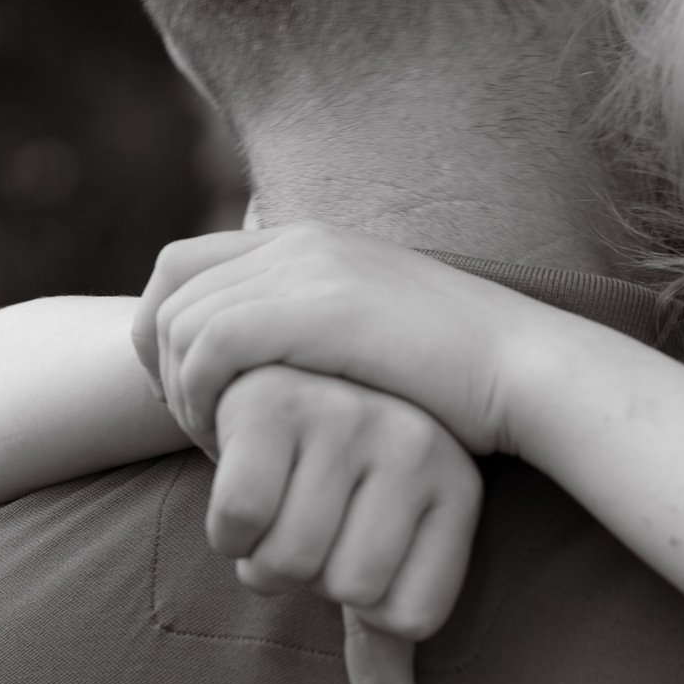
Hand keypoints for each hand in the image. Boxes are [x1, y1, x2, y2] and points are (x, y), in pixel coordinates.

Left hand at [136, 225, 542, 458]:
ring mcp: (307, 270)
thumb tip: (269, 369)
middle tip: (194, 425)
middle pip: (170, 289)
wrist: (522, 367)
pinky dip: (203, 398)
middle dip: (160, 364)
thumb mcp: (375, 336)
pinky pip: (212, 346)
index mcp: (308, 241)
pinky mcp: (316, 310)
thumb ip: (319, 332)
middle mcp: (299, 242)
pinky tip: (232, 441)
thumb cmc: (461, 375)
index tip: (186, 393)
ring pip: (184, 321)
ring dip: (182, 391)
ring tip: (218, 442)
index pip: (183, 264)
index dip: (161, 328)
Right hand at [210, 365, 482, 683]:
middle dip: (308, 575)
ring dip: (262, 555)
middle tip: (308, 520)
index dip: (366, 607)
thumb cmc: (333, 488)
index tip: (358, 549)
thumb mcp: (373, 553)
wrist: (277, 382)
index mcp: (456, 488)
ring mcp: (347, 418)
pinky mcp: (273, 404)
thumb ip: (383, 637)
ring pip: (290, 560)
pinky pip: (239, 518)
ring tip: (279, 502)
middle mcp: (416, 445)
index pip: (411, 618)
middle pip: (349, 589)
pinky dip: (226, 527)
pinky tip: (243, 481)